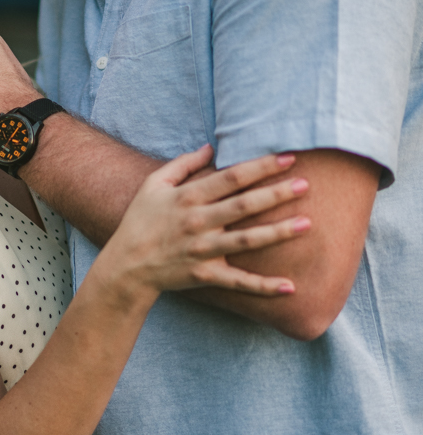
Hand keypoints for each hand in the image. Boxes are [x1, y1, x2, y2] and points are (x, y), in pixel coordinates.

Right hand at [94, 147, 310, 300]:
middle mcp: (198, 222)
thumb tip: (211, 148)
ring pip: (246, 241)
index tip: (288, 158)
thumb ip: (183, 164)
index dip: (260, 166)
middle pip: (243, 206)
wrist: (126, 265)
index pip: (231, 178)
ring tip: (307, 224)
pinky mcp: (205, 275)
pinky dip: (263, 286)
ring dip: (278, 232)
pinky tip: (290, 287)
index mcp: (188, 197)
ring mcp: (202, 250)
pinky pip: (238, 282)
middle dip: (276, 193)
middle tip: (307, 184)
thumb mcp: (154, 185)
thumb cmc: (140, 220)